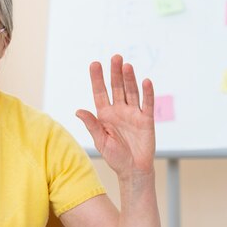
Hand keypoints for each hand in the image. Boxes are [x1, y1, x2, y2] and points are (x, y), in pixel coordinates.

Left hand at [76, 55, 154, 176]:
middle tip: (115, 57)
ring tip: (126, 66)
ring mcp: (133, 113)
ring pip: (131, 92)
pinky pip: (147, 104)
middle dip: (115, 73)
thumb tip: (78, 110)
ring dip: (129, 79)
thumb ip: (92, 124)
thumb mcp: (100, 140)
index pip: (100, 92)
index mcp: (104, 114)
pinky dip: (147, 93)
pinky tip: (146, 81)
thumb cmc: (114, 156)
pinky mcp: (146, 120)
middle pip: (117, 87)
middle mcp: (119, 110)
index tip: (94, 64)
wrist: (132, 170)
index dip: (97, 79)